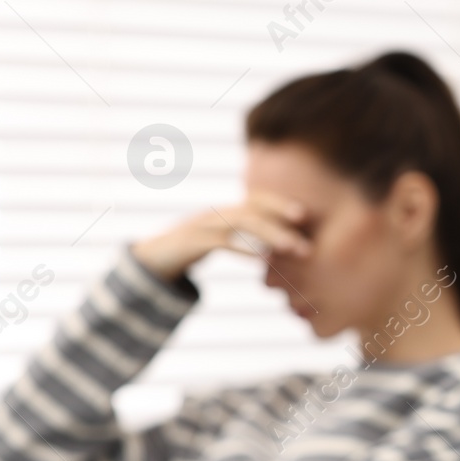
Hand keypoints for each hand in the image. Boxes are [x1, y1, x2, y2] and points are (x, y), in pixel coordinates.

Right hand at [130, 193, 309, 281]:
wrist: (151, 259)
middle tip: (308, 240)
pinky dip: (243, 249)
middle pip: (253, 209)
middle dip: (283, 222)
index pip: (257, 200)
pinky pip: (219, 242)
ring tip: (294, 249)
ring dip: (271, 235)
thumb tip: (285, 250)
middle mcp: (216, 213)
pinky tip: (262, 260)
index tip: (307, 216)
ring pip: (241, 223)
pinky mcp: (190, 242)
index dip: (281, 204)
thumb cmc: (193, 250)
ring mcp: (202, 224)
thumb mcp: (224, 241)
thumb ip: (250, 241)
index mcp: (226, 211)